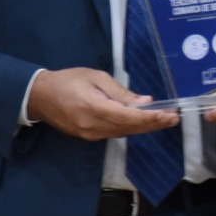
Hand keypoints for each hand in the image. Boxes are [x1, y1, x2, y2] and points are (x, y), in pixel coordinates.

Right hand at [27, 67, 179, 140]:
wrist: (40, 96)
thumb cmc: (68, 80)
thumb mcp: (96, 77)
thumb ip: (120, 92)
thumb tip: (144, 102)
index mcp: (95, 108)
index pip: (130, 117)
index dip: (151, 118)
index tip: (169, 115)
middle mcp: (94, 126)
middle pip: (130, 128)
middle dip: (154, 124)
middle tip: (174, 119)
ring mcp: (91, 135)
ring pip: (124, 133)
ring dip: (145, 128)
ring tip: (164, 121)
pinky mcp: (88, 137)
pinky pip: (115, 133)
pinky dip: (131, 129)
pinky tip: (143, 123)